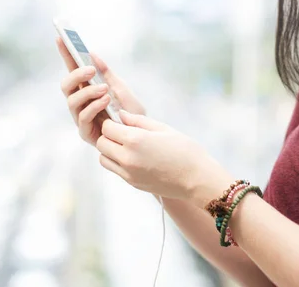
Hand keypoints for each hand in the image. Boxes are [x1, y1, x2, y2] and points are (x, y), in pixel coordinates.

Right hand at [56, 37, 145, 146]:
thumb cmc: (131, 112)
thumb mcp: (121, 88)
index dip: (65, 54)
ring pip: (71, 100)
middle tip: (90, 70)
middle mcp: (80, 102)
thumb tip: (93, 54)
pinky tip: (105, 101)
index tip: (60, 38)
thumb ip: (107, 74)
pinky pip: (82, 117)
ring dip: (87, 92)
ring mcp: (81, 117)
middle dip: (76, 75)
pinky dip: (93, 106)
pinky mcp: (85, 132)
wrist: (142, 135)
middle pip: (66, 85)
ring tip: (104, 89)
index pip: (72, 69)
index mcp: (87, 89)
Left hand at [98, 110, 233, 205]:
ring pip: (103, 158)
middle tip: (122, 131)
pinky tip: (133, 156)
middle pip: (101, 143)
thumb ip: (138, 120)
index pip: (107, 128)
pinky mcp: (132, 183)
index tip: (120, 121)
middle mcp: (127, 157)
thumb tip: (121, 115)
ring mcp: (128, 173)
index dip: (111, 122)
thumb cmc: (184, 149)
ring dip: (109, 150)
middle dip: (108, 135)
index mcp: (135, 140)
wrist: (197, 179)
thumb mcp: (162, 128)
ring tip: (126, 145)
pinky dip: (117, 161)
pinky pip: (114, 169)